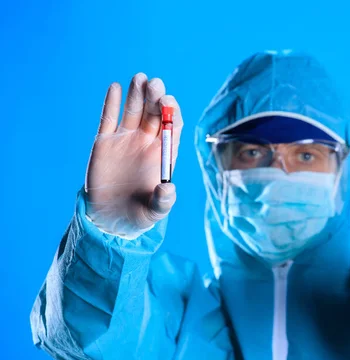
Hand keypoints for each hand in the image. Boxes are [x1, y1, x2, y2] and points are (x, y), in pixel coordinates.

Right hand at [85, 73, 183, 237]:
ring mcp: (126, 140)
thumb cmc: (140, 215)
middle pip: (154, 114)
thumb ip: (163, 201)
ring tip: (139, 78)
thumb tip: (168, 189)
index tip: (169, 102)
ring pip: (134, 112)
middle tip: (155, 83)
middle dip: (156, 98)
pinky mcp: (105, 142)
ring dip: (137, 94)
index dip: (172, 113)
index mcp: (164, 155)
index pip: (172, 127)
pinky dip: (111, 103)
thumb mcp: (155, 212)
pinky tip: (115, 87)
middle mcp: (147, 143)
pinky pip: (108, 119)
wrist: (111, 219)